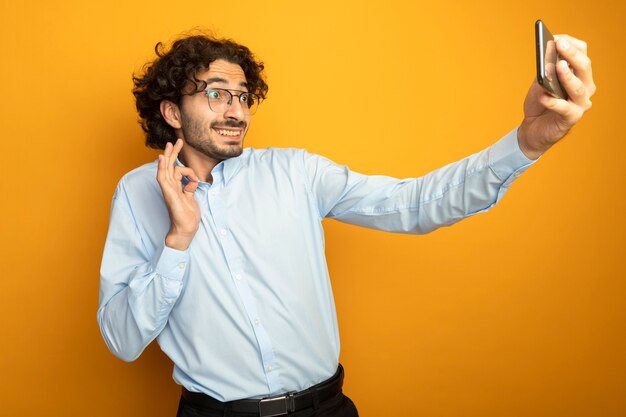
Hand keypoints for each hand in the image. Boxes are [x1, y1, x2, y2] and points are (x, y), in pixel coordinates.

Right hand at [157, 139, 200, 249]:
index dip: (176, 156)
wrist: (186, 229)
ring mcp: (168, 190)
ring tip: (169, 147)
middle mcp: (170, 187)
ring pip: (165, 171)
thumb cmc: (187, 215)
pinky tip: (162, 160)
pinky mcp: (169, 195)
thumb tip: (192, 180)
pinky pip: (163, 180)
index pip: (175, 168)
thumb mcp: (191, 197)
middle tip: (175, 141)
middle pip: (170, 166)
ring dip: (167, 158)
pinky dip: (162, 169)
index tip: (180, 144)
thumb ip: (189, 187)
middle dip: (173, 153)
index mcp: (175, 187)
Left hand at [518, 35, 595, 159]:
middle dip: (571, 54)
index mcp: (579, 75)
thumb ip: (545, 71)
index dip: (570, 44)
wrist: (532, 129)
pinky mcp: (571, 119)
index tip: (555, 37)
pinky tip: (543, 96)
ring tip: (557, 66)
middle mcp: (585, 87)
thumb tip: (547, 57)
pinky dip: (553, 102)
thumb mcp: (540, 82)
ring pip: (578, 87)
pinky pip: (564, 108)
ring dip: (567, 76)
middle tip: (559, 44)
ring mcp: (580, 104)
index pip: (582, 54)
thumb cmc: (540, 103)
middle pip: (584, 67)